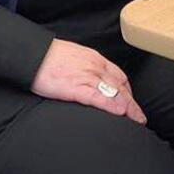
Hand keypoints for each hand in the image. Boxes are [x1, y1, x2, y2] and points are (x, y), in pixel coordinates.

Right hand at [30, 39, 145, 123]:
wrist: (33, 53)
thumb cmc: (50, 56)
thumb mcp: (75, 57)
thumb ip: (86, 67)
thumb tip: (92, 79)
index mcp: (95, 59)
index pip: (119, 76)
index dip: (128, 91)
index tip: (131, 103)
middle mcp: (95, 67)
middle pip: (120, 86)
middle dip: (132, 103)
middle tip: (139, 117)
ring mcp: (86, 76)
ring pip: (113, 92)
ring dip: (128, 108)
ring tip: (136, 120)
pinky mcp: (74, 87)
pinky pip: (97, 97)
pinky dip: (110, 105)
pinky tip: (119, 113)